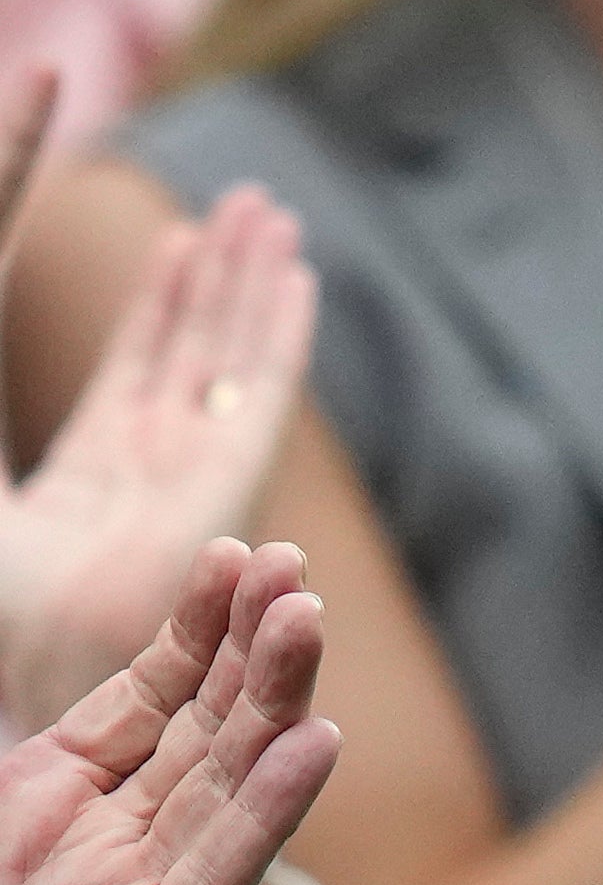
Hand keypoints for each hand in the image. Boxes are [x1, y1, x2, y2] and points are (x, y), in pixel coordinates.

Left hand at [0, 191, 318, 733]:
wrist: (15, 681)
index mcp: (85, 482)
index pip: (129, 365)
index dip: (153, 301)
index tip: (176, 236)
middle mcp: (145, 479)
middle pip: (195, 356)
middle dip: (221, 278)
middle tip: (248, 202)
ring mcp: (181, 488)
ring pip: (227, 362)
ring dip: (249, 283)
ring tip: (266, 210)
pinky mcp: (216, 495)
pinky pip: (257, 399)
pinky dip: (278, 336)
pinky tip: (293, 279)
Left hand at [0, 540, 338, 884]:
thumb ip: (42, 753)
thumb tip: (114, 675)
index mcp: (51, 803)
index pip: (151, 702)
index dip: (197, 631)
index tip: (239, 559)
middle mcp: (107, 849)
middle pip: (204, 736)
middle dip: (253, 651)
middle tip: (294, 573)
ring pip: (222, 797)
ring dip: (274, 708)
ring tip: (306, 624)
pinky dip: (263, 818)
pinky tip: (312, 749)